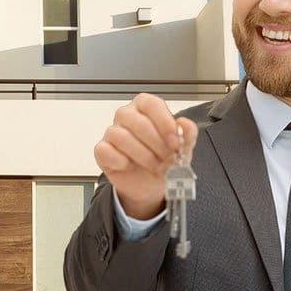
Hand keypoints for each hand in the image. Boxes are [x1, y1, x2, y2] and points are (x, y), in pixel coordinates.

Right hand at [94, 93, 197, 219]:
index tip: (175, 141)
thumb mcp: (182, 149)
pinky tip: (131, 166)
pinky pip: (106, 151)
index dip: (164, 122)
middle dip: (155, 143)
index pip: (151, 104)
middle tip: (166, 157)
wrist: (150, 186)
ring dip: (142, 155)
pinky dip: (122, 161)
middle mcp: (127, 116)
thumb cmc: (163, 161)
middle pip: (136, 120)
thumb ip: (188, 135)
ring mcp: (112, 132)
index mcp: (146, 109)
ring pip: (121, 136)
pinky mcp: (102, 150)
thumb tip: (184, 124)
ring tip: (154, 165)